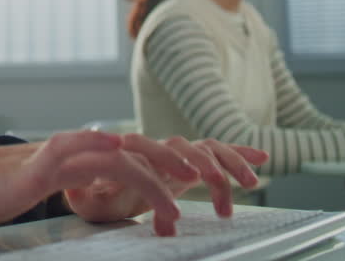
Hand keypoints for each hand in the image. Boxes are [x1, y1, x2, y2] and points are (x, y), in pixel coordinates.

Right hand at [0, 131, 266, 236]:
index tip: (244, 165)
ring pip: (129, 154)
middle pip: (156, 148)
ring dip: (166, 170)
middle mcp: (90, 147)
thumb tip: (131, 199)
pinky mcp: (49, 160)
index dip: (202, 159)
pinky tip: (137, 168)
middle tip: (241, 173)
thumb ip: (98, 191)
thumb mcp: (66, 195)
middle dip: (202, 159)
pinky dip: (114, 159)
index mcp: (98, 158)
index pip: (157, 155)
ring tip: (193, 186)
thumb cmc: (9, 193)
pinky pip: (88, 156)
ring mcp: (71, 150)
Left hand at [63, 135, 266, 227]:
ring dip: (228, 163)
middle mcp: (155, 149)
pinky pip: (217, 152)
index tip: (185, 182)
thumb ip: (85, 194)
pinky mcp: (191, 162)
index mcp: (129, 154)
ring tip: (250, 185)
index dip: (166, 163)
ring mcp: (175, 154)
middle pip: (181, 145)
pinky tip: (263, 158)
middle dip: (200, 161)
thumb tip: (82, 186)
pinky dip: (240, 153)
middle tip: (214, 180)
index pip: (147, 150)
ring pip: (205, 148)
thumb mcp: (87, 200)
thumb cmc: (96, 195)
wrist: (101, 186)